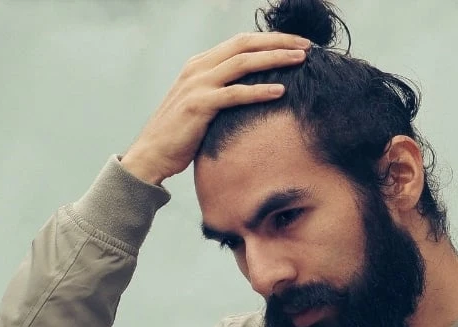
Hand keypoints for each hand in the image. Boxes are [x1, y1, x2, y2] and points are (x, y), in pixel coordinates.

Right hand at [121, 32, 310, 184]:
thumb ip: (222, 90)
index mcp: (200, 64)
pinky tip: (280, 91)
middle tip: (306, 46)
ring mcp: (197, 85)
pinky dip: (258, 91)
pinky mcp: (198, 105)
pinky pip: (234, 94)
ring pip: (242, 62)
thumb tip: (255, 90)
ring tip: (300, 60)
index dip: (271, 40)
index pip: (241, 42)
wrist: (151, 155)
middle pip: (244, 44)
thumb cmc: (181, 134)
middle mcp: (198, 68)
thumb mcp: (202, 103)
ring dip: (274, 59)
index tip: (297, 44)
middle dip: (278, 42)